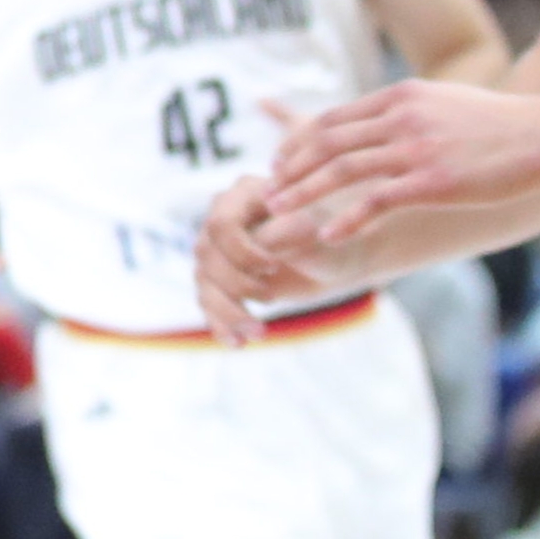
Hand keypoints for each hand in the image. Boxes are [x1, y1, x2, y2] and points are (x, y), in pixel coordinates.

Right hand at [194, 176, 332, 340]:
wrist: (335, 257)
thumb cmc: (331, 235)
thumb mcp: (317, 231)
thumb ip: (286, 231)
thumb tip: (260, 243)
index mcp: (244, 194)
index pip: (221, 223)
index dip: (241, 251)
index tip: (274, 267)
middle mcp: (223, 218)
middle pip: (206, 254)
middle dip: (237, 284)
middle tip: (271, 299)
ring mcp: (218, 249)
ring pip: (204, 282)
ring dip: (229, 312)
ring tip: (260, 333)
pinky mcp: (221, 279)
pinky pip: (208, 303)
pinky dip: (221, 325)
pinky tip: (238, 344)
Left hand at [258, 80, 539, 258]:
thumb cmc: (506, 126)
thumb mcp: (448, 104)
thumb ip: (412, 112)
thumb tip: (387, 122)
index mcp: (401, 97)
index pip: (334, 118)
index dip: (300, 142)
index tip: (279, 162)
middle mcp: (401, 117)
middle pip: (327, 142)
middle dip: (290, 168)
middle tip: (267, 191)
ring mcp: (416, 148)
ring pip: (341, 170)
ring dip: (303, 193)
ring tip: (279, 213)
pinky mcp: (433, 181)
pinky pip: (375, 201)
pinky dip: (344, 219)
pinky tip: (327, 235)